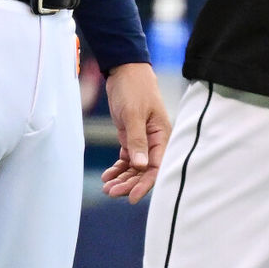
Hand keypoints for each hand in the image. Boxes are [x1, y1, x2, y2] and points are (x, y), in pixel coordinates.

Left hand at [100, 63, 170, 203]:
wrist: (124, 69)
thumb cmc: (133, 88)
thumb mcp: (133, 114)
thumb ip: (137, 140)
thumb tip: (142, 166)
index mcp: (161, 135)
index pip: (156, 166)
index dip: (145, 184)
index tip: (131, 197)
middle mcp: (154, 140)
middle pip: (145, 170)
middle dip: (129, 183)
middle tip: (111, 192)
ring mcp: (142, 139)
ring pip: (135, 167)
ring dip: (122, 178)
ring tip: (106, 187)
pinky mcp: (131, 137)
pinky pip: (127, 158)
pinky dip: (118, 168)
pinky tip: (107, 175)